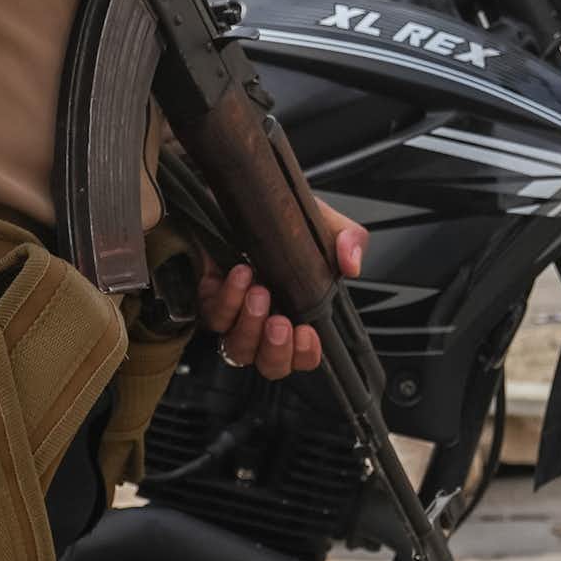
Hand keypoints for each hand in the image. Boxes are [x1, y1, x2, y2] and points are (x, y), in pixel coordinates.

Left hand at [199, 215, 366, 380]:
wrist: (245, 196)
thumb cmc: (285, 220)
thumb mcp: (324, 225)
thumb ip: (348, 241)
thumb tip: (352, 264)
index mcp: (294, 315)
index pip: (300, 358)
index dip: (304, 356)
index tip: (307, 333)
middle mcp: (263, 322)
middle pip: (268, 364)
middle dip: (274, 350)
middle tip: (279, 322)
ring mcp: (235, 314)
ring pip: (236, 347)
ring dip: (249, 324)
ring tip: (259, 292)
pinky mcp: (209, 296)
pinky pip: (213, 314)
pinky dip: (228, 298)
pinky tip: (240, 274)